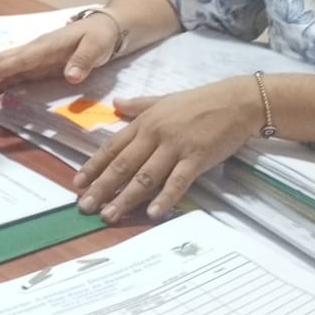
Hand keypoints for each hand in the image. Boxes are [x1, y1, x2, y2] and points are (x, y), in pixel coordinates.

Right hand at [0, 14, 120, 102]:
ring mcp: (31, 60)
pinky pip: (10, 77)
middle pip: (0, 59)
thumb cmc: (100, 36)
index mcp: (46, 45)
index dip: (3, 68)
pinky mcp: (33, 68)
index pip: (21, 58)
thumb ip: (84, 60)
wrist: (104, 30)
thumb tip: (71, 76)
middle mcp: (33, 51)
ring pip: (0, 67)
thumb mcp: (97, 46)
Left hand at [74, 77, 262, 222]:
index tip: (78, 183)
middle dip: (102, 188)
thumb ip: (138, 105)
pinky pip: (177, 181)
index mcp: (145, 122)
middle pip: (123, 165)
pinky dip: (164, 198)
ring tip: (110, 215)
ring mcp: (175, 147)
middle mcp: (155, 135)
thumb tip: (115, 104)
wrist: (236, 101)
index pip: (113, 147)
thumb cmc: (200, 102)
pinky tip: (151, 213)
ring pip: (145, 176)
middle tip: (85, 207)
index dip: (94, 166)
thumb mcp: (164, 99)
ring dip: (125, 198)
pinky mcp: (196, 159)